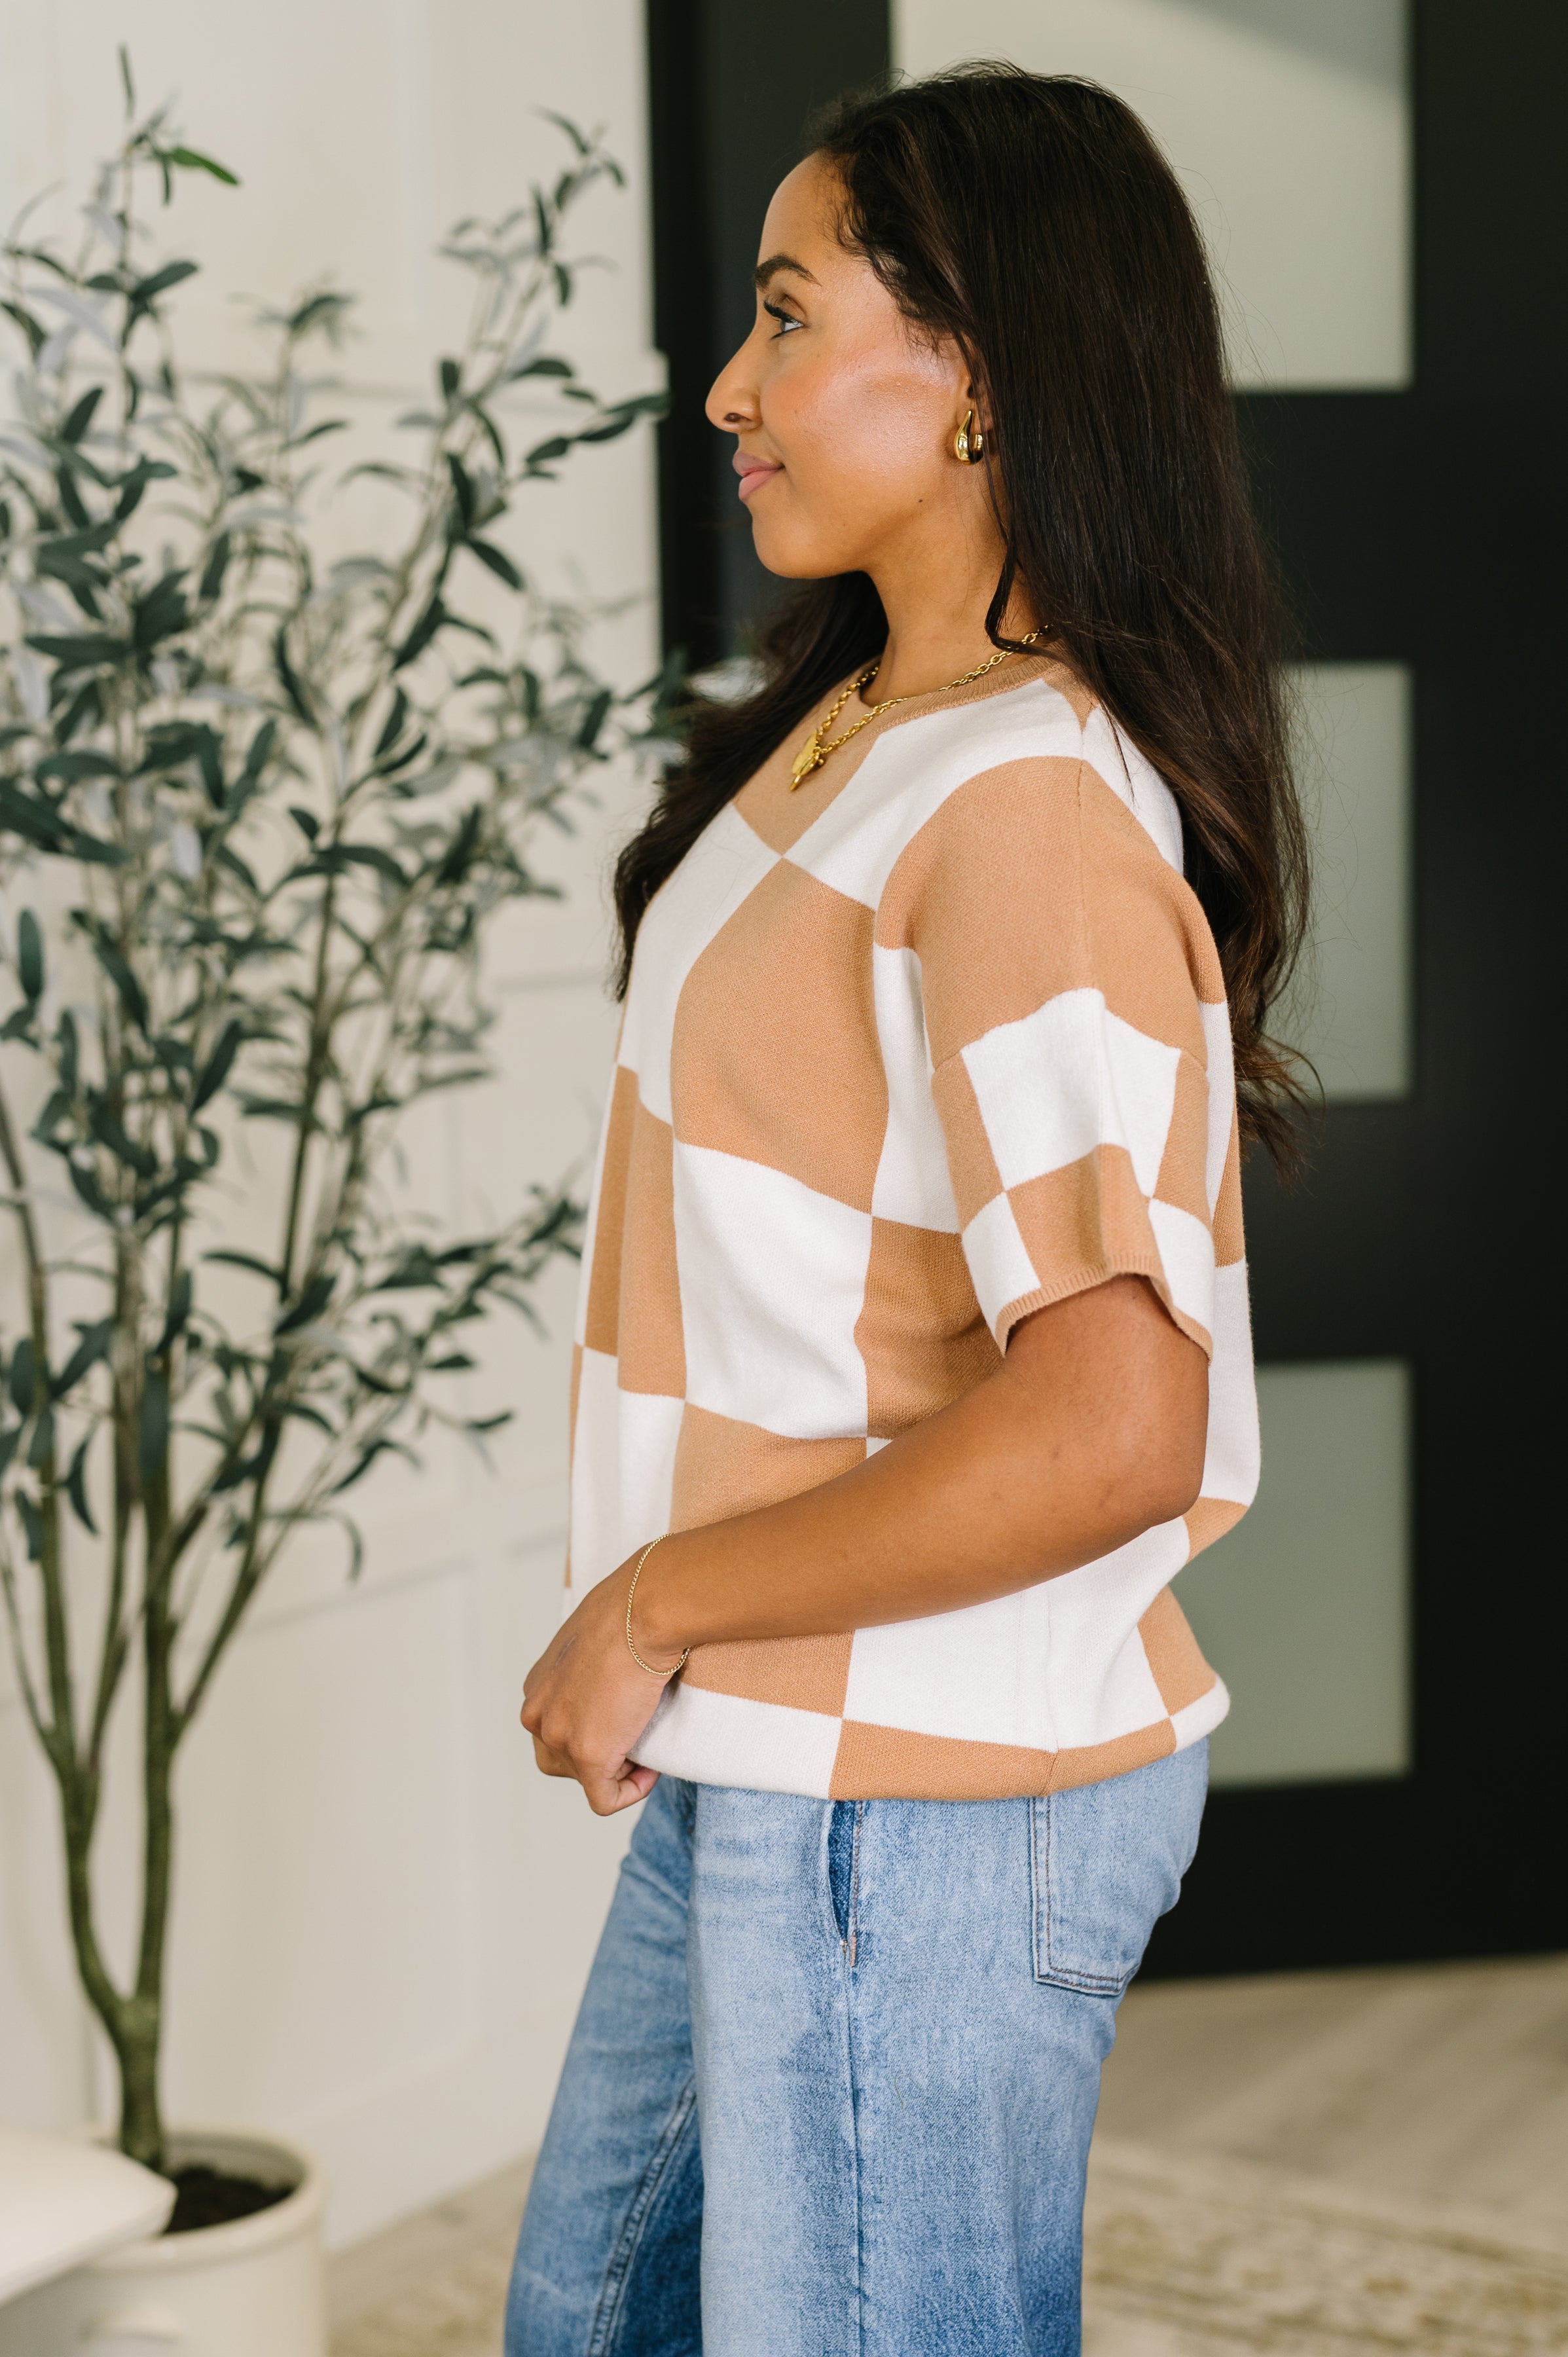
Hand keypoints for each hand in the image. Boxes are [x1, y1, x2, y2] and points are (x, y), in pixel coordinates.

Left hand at [520, 1560, 680, 1814]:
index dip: (591, 1731)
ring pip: (583, 1779)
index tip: (624, 1718)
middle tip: (634, 1734)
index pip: (553, 1728)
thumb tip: (616, 1676)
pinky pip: (604, 1799)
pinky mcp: (587, 1756)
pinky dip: (630, 1792)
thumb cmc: (629, 1611)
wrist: (642, 1612)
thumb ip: (590, 1667)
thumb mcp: (593, 1639)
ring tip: (644, 1746)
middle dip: (598, 1755)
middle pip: (560, 1759)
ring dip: (615, 1771)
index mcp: (537, 1687)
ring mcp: (558, 1737)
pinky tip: (651, 1771)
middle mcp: (537, 1714)